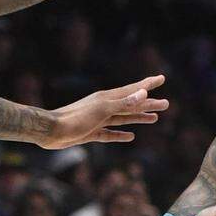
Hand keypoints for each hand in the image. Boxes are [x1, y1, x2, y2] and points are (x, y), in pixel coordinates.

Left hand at [38, 75, 169, 148]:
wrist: (50, 131)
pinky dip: (121, 134)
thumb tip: (143, 93)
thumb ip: (123, 103)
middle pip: (131, 104)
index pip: (133, 90)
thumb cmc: (75, 119)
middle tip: (166, 104)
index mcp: (107, 98)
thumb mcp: (102, 110)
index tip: (162, 79)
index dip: (148, 84)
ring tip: (154, 118)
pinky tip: (130, 137)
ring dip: (138, 117)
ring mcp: (98, 119)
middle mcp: (104, 106)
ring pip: (123, 118)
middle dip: (148, 104)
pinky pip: (110, 133)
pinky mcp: (90, 132)